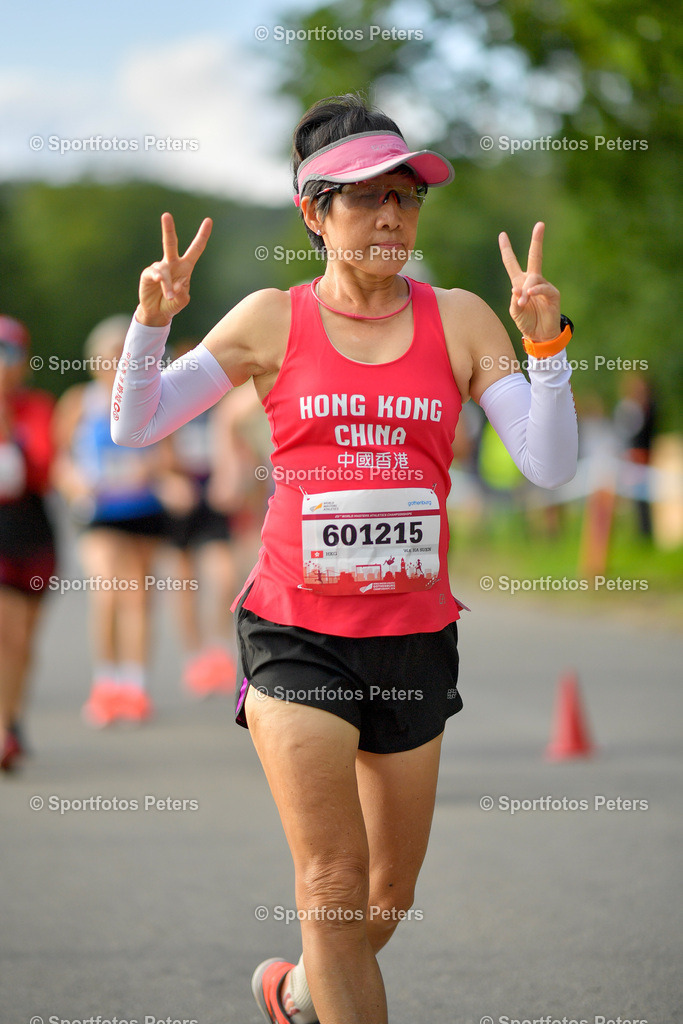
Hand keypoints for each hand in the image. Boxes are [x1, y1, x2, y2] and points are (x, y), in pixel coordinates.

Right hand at [137, 212, 212, 325]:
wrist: (157, 312)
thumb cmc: (172, 304)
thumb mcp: (182, 302)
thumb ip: (183, 294)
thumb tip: (176, 284)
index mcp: (185, 267)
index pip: (196, 249)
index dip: (202, 235)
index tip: (209, 220)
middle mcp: (172, 264)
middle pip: (170, 243)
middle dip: (168, 229)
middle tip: (166, 215)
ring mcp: (159, 268)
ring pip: (165, 272)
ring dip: (168, 286)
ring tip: (170, 297)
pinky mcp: (148, 274)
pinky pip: (155, 274)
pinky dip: (160, 280)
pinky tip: (159, 281)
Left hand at [499, 221, 560, 340]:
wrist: (540, 336)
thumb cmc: (526, 322)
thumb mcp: (515, 312)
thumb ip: (514, 301)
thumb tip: (517, 290)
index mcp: (520, 282)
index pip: (511, 263)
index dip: (507, 249)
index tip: (502, 234)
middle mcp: (532, 281)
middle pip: (535, 256)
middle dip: (537, 240)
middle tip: (540, 224)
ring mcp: (544, 286)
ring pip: (534, 279)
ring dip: (526, 290)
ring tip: (523, 302)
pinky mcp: (553, 294)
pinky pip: (543, 288)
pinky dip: (535, 290)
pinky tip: (530, 294)